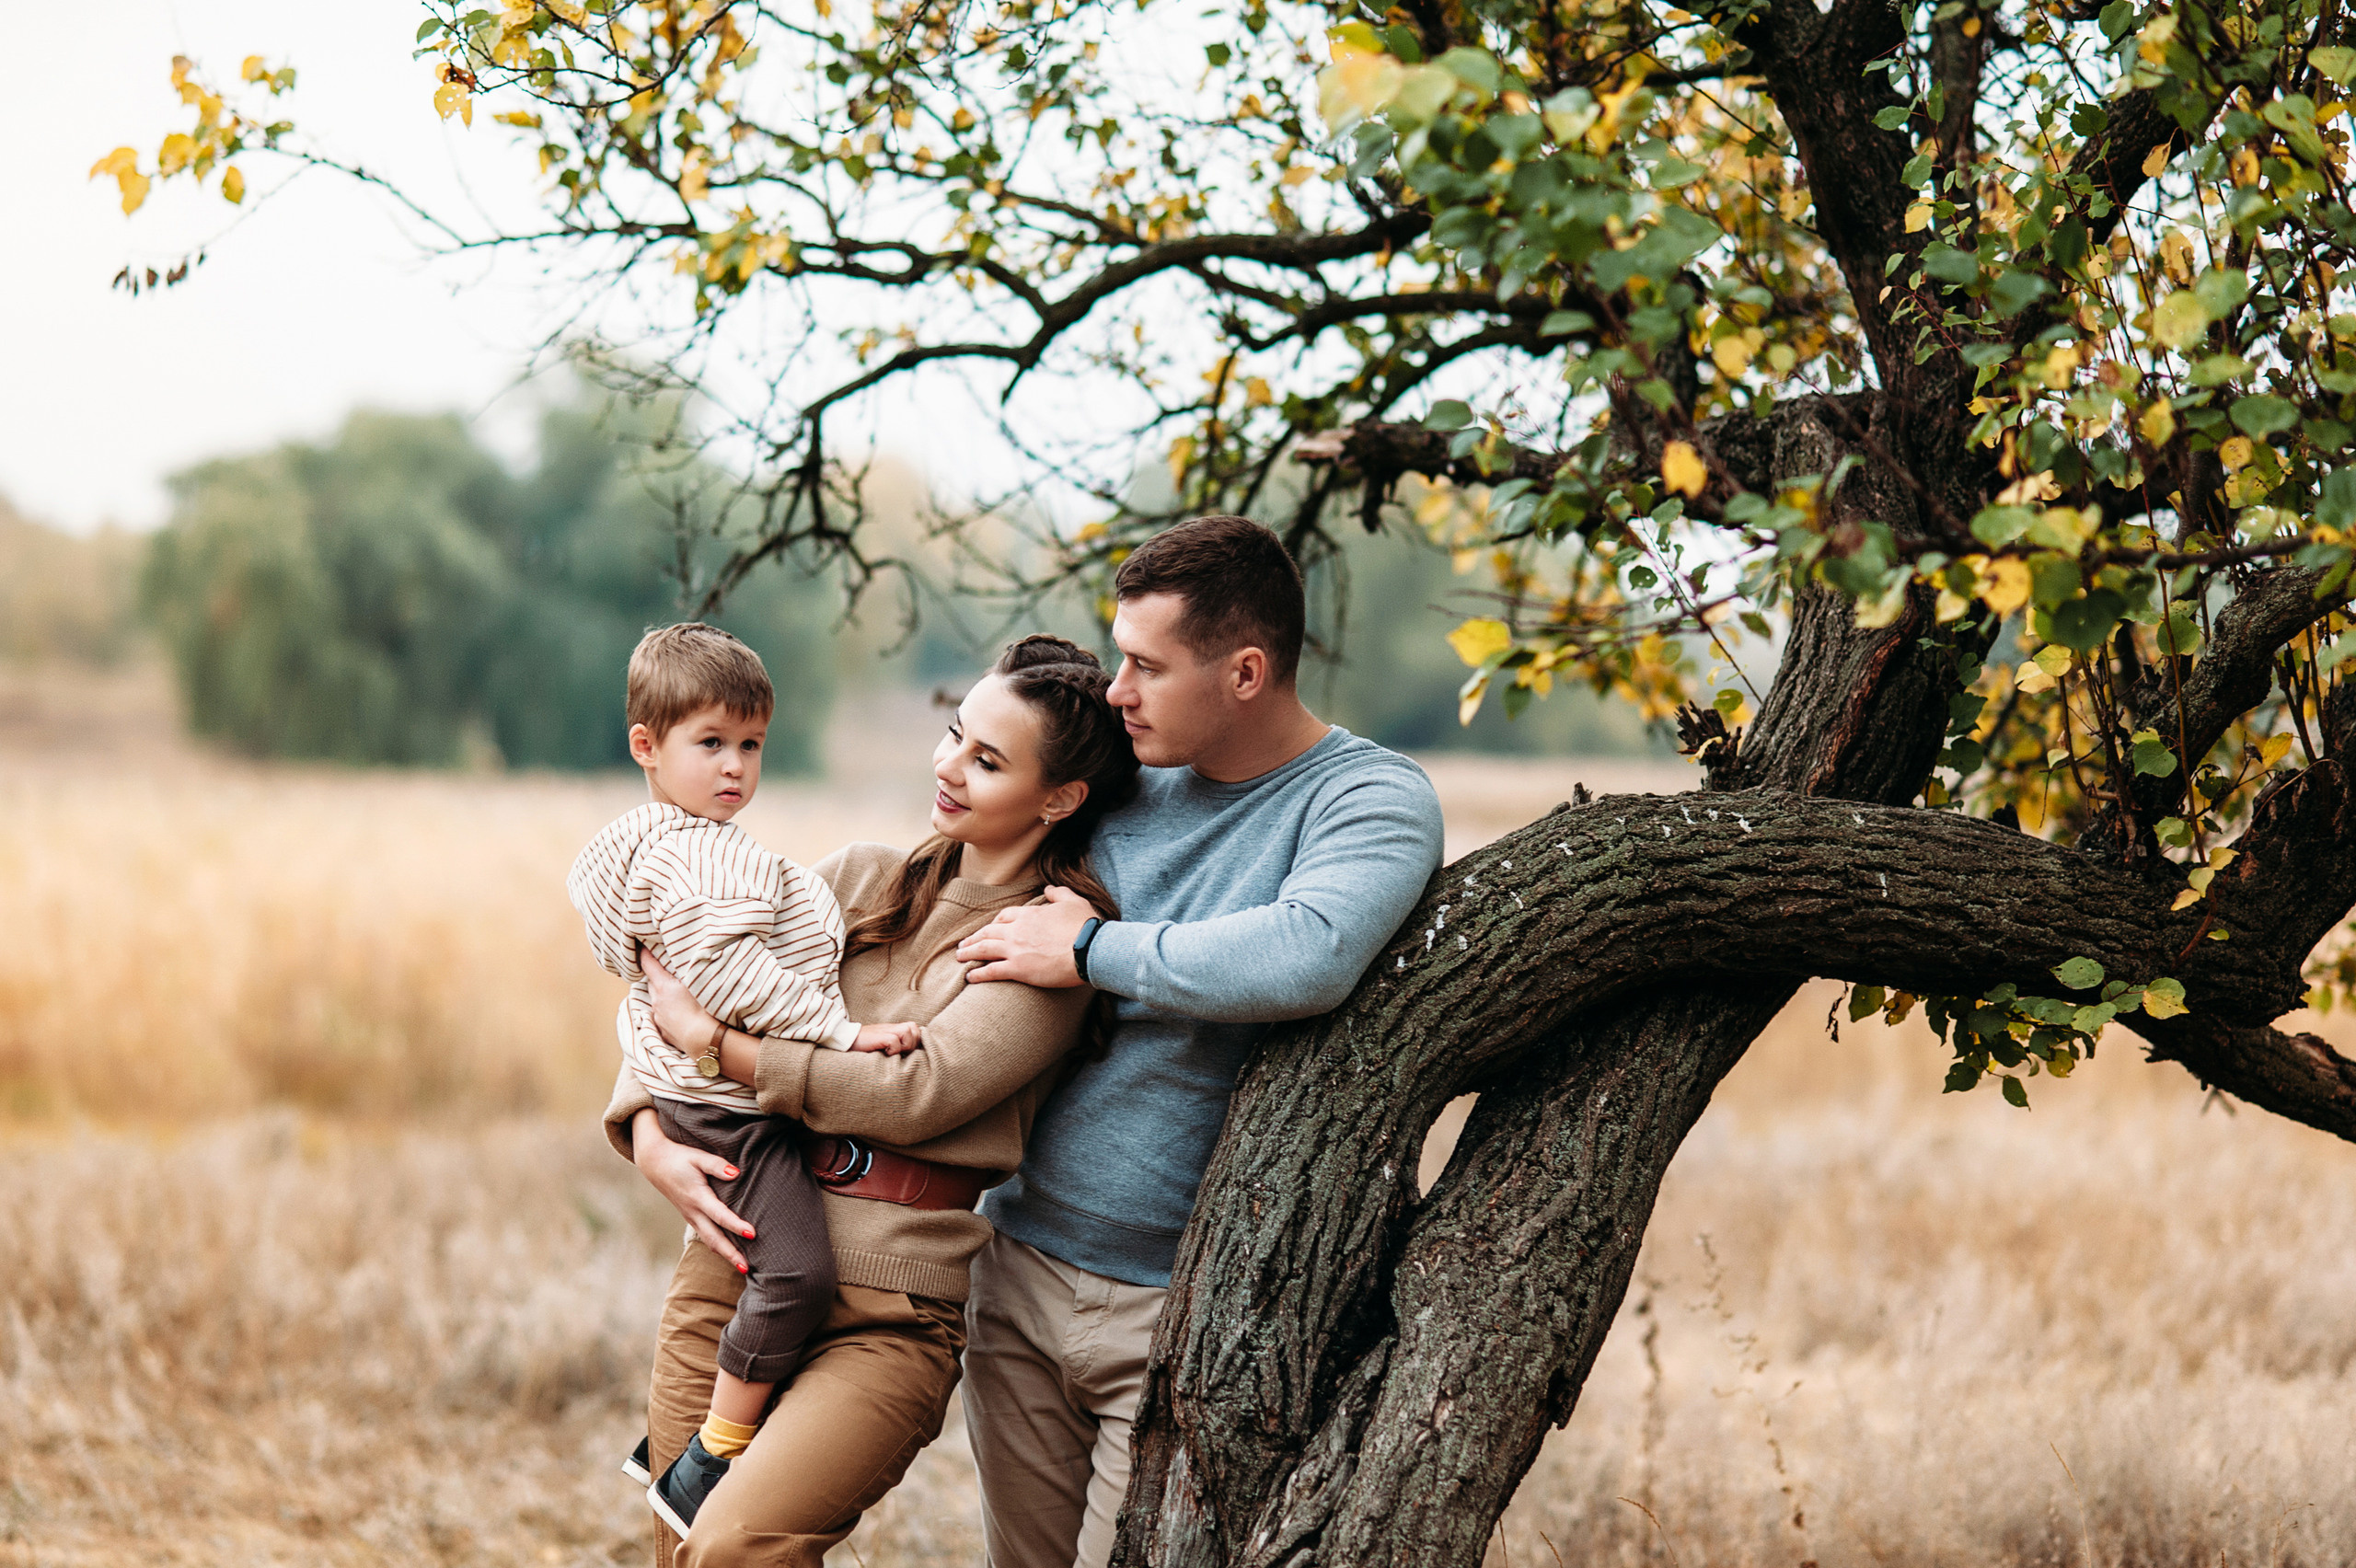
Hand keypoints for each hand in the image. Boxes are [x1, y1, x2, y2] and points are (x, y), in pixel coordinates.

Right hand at [629, 1108, 754, 1272]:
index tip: (753, 1233)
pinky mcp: (690, 1217)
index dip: (736, 1225)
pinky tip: (728, 1253)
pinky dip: (717, 1247)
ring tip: (742, 1268)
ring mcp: (690, 1216)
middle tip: (747, 1268)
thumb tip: (736, 1173)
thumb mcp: (698, 1156)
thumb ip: (717, 1165)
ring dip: (725, 1254)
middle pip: (714, 1238)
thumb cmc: (679, 1157)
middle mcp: (693, 1211)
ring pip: (709, 1240)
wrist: (655, 1162)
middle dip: (730, 1254)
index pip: (720, 1215)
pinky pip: (705, 1236)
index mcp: (697, 1196)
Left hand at [642, 950, 719, 1051]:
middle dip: (657, 977)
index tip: (642, 946)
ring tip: (678, 996)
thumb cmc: (705, 1009)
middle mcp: (656, 1002)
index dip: (644, 953)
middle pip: (652, 984)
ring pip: (657, 1002)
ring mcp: (658, 1019)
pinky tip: (682, 1015)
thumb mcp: (699, 983)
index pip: (648, 965)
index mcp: (663, 987)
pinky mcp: (663, 1033)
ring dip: (663, 997)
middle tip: (667, 972)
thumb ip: (691, 970)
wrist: (705, 1041)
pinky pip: (663, 1018)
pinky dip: (669, 1013)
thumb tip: (691, 959)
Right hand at [852, 1021, 923, 1054]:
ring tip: (893, 1053)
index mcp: (894, 1029)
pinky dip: (893, 1050)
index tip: (907, 1052)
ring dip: (904, 1045)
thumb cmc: (864, 1047)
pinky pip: (895, 1041)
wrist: (845, 1041)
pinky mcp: (880, 1036)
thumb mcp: (883, 1046)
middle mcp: (892, 1028)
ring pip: (908, 1031)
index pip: (916, 1029)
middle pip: (915, 1029)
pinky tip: (885, 1054)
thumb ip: (895, 1046)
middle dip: (912, 1043)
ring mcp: (886, 1030)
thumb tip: (910, 1058)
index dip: (915, 1041)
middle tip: (901, 1053)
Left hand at [954, 885, 1097, 985]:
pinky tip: (969, 977)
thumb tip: (1049, 888)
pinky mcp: (1018, 969)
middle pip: (988, 932)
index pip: (1005, 916)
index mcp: (1029, 914)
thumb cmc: (1085, 926)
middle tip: (964, 943)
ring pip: (984, 949)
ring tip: (959, 957)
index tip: (989, 928)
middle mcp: (1017, 930)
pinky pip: (991, 971)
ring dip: (969, 952)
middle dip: (974, 938)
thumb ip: (1059, 893)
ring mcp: (1015, 950)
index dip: (994, 922)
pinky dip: (978, 974)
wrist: (1090, 948)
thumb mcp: (1074, 902)